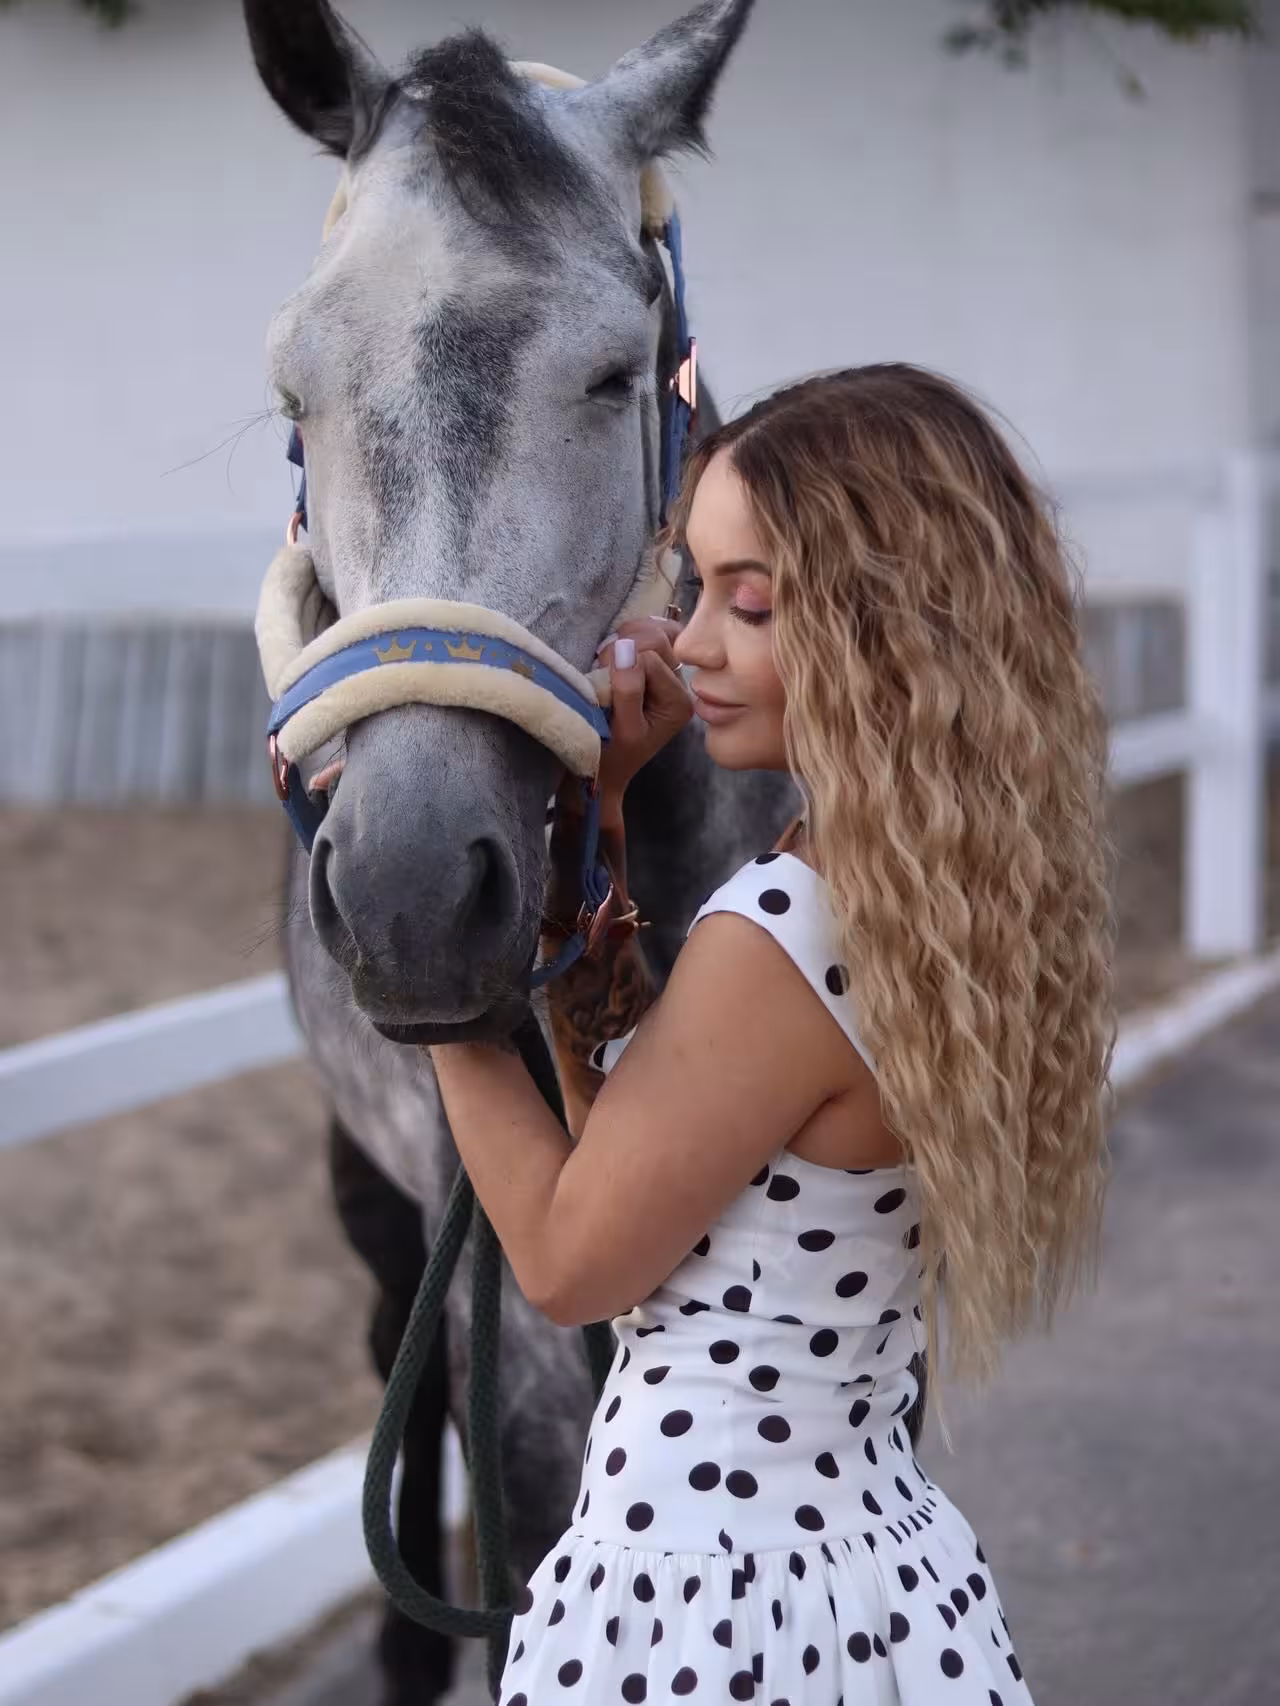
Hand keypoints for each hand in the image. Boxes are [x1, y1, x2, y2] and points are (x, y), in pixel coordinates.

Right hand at [593, 616, 692, 804]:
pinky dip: (629, 632)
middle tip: (601, 669)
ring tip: (606, 662)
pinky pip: (650, 629)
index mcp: (678, 703)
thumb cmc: (610, 755)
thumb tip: (625, 650)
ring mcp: (667, 671)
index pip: (649, 660)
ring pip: (655, 628)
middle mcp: (679, 685)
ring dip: (625, 637)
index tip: (601, 689)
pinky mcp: (654, 663)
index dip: (619, 667)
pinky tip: (616, 652)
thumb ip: (628, 693)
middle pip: (658, 638)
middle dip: (624, 647)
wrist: (601, 766)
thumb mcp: (622, 732)